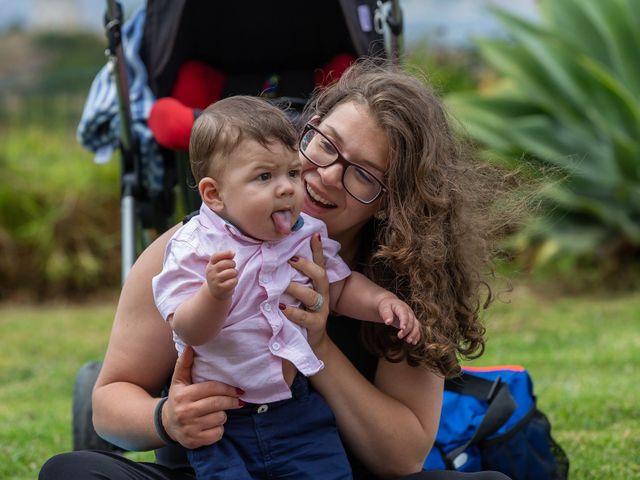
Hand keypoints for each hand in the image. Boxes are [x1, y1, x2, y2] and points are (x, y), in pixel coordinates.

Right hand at [162, 346, 243, 448]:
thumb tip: (189, 345)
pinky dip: (218, 429)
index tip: (238, 389)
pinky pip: (217, 433)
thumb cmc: (178, 398)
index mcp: (183, 395)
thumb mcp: (179, 380)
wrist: (167, 424)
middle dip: (231, 401)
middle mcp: (185, 412)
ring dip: (223, 415)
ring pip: (220, 418)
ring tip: (217, 412)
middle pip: (218, 404)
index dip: (228, 388)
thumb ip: (184, 363)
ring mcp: (190, 428)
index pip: (212, 389)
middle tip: (238, 400)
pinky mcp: (195, 441)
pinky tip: (212, 424)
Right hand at [205, 250, 236, 299]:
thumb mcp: (219, 266)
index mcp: (210, 265)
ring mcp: (215, 281)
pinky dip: (235, 281)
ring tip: (232, 275)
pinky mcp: (221, 289)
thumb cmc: (220, 275)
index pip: (216, 256)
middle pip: (225, 263)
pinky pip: (233, 281)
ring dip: (235, 273)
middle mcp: (211, 272)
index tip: (233, 254)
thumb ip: (225, 258)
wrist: (215, 292)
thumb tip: (232, 253)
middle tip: (232, 267)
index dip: (225, 253)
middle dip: (233, 264)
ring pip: (231, 272)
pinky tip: (232, 282)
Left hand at [280, 234, 329, 349]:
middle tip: (291, 259)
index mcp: (318, 285)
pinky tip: (282, 308)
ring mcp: (321, 310)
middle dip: (306, 266)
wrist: (312, 341)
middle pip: (320, 276)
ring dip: (296, 289)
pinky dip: (293, 312)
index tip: (314, 234)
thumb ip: (295, 279)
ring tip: (283, 285)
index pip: (320, 264)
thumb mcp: (300, 294)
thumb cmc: (302, 312)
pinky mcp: (316, 324)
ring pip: (312, 296)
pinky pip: (305, 317)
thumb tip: (281, 259)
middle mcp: (323, 295)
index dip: (318, 250)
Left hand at [379, 297, 420, 344]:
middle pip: (411, 321)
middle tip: (399, 336)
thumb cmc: (386, 307)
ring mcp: (412, 317)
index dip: (404, 321)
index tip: (402, 328)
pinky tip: (413, 342)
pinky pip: (417, 329)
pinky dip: (416, 336)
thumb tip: (388, 322)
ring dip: (414, 334)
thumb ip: (386, 314)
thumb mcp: (384, 308)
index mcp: (401, 307)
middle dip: (407, 330)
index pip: (404, 314)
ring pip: (416, 326)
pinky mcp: (413, 323)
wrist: (390, 305)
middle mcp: (409, 312)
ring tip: (409, 341)